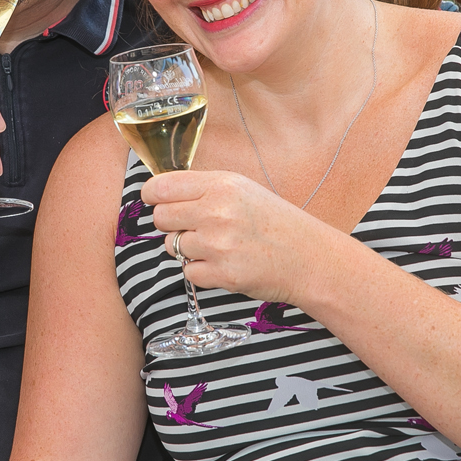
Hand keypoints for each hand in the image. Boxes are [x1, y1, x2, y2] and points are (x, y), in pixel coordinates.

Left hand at [143, 170, 339, 303]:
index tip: (154, 200)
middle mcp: (216, 212)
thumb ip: (203, 188)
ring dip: (187, 248)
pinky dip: (201, 270)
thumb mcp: (242, 189)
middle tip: (192, 226)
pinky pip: (188, 272)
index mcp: (221, 185)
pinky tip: (223, 263)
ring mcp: (218, 245)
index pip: (162, 187)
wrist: (308, 257)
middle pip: (161, 217)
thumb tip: (160, 193)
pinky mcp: (222, 275)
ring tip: (216, 245)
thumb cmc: (275, 222)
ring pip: (172, 246)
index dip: (152, 195)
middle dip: (171, 223)